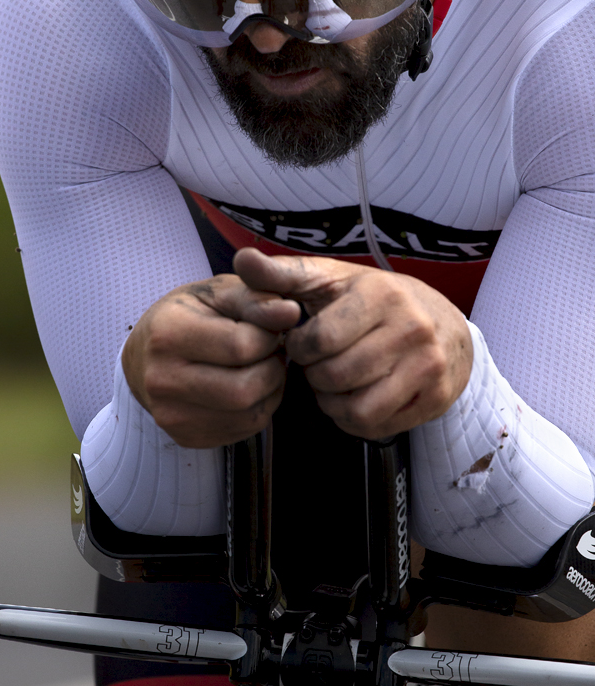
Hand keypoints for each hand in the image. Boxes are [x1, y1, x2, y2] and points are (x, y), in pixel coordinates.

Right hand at [121, 274, 300, 448]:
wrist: (142, 358)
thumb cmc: (187, 317)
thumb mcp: (217, 293)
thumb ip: (256, 299)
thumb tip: (291, 312)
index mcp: (167, 335)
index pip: (241, 346)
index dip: (268, 336)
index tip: (265, 328)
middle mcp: (163, 380)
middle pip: (245, 389)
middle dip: (272, 369)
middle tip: (268, 352)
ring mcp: (172, 416)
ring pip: (251, 414)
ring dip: (270, 390)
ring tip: (260, 367)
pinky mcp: (186, 437)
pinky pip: (245, 430)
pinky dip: (258, 408)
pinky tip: (247, 386)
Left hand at [233, 248, 472, 439]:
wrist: (444, 323)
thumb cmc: (371, 300)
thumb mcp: (328, 278)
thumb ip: (280, 274)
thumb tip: (241, 259)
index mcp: (380, 294)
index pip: (320, 340)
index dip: (300, 348)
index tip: (303, 341)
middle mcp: (411, 328)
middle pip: (335, 377)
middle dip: (315, 375)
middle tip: (319, 364)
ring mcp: (428, 366)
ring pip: (356, 408)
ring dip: (332, 402)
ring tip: (333, 383)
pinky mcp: (435, 398)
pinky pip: (376, 426)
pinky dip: (353, 419)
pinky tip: (354, 398)